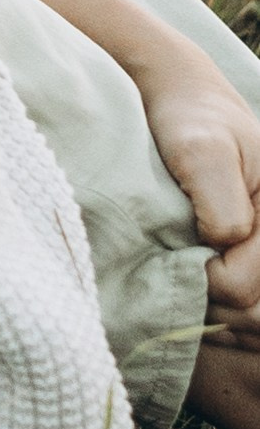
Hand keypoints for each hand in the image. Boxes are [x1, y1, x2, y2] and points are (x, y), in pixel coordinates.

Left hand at [144, 65, 259, 318]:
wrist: (189, 104)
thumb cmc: (192, 122)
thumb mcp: (201, 150)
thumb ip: (220, 203)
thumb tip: (224, 245)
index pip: (241, 290)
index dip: (202, 280)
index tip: (176, 253)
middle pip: (253, 316)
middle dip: (210, 303)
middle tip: (176, 271)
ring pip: (254, 325)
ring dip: (217, 314)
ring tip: (188, 280)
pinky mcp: (259, 263)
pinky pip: (251, 318)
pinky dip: (225, 317)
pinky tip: (203, 295)